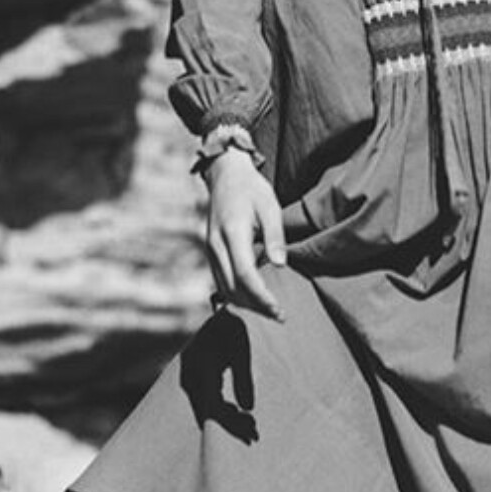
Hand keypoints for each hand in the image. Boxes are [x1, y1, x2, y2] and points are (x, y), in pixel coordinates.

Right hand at [203, 149, 286, 321]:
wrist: (226, 175)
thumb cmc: (251, 190)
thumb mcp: (270, 207)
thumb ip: (274, 236)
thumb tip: (280, 264)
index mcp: (232, 233)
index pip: (245, 274)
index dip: (261, 296)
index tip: (279, 309)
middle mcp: (216, 245)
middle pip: (232, 287)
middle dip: (255, 306)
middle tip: (279, 316)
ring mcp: (210, 250)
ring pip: (224, 288)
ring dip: (245, 304)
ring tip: (269, 311)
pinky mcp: (211, 252)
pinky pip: (220, 280)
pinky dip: (236, 294)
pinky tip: (253, 298)